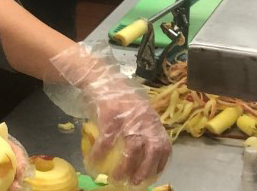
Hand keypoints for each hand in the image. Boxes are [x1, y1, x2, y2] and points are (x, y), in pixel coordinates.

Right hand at [50, 43, 170, 187]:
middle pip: (151, 150)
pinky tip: (92, 161)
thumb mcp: (137, 110)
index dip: (161, 163)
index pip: (164, 145)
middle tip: (135, 183)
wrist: (101, 77)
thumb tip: (141, 150)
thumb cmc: (118, 96)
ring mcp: (128, 118)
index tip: (153, 175)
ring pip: (132, 149)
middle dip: (145, 170)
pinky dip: (99, 153)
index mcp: (152, 120)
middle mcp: (144, 120)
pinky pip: (106, 141)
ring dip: (124, 168)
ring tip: (116, 179)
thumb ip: (142, 126)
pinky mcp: (111, 116)